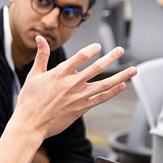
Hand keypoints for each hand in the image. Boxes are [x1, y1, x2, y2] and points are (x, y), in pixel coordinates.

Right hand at [14, 37, 135, 141]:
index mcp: (60, 73)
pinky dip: (113, 92)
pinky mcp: (81, 108)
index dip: (91, 49)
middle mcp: (72, 84)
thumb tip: (40, 38)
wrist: (30, 124)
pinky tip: (122, 86)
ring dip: (121, 76)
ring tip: (133, 70)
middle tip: (120, 50)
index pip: (80, 56)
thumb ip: (41, 55)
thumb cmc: (29, 101)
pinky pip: (101, 98)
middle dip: (111, 57)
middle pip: (97, 67)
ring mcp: (78, 97)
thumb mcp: (33, 75)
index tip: (98, 46)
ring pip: (105, 84)